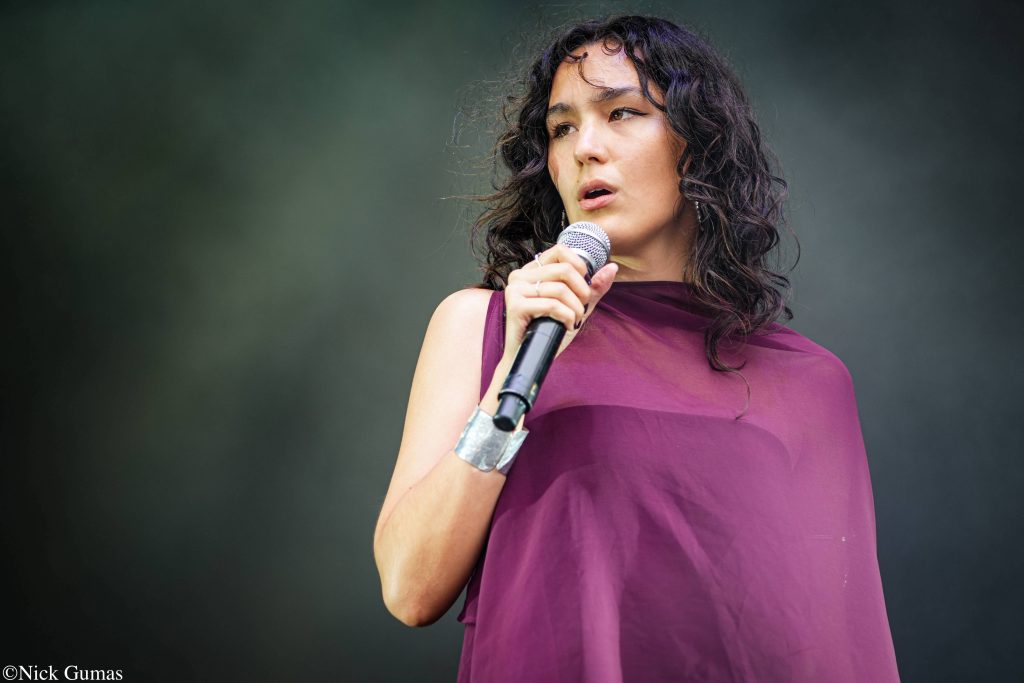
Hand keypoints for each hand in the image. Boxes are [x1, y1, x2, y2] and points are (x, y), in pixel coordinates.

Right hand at [503, 244, 618, 359]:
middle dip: (582, 292)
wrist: (531, 357)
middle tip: (582, 309)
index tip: (584, 287)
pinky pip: (552, 304)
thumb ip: (593, 287)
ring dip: (575, 309)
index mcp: (532, 271)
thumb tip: (613, 267)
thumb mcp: (576, 306)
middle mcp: (520, 276)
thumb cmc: (551, 331)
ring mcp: (516, 290)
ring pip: (560, 289)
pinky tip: (566, 326)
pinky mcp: (516, 306)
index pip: (560, 251)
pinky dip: (567, 317)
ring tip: (575, 320)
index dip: (579, 266)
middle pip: (564, 270)